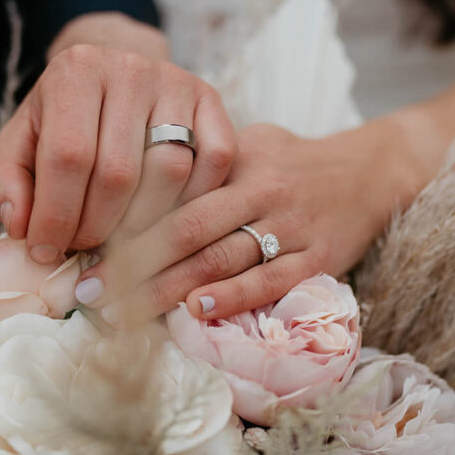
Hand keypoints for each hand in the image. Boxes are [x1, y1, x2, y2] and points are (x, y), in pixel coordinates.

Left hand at [0, 13, 235, 263]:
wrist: (111, 81)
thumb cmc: (61, 124)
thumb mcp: (18, 147)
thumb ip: (3, 186)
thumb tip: (22, 225)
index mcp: (75, 70)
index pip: (68, 156)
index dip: (56, 215)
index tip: (46, 250)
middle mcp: (130, 68)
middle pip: (119, 172)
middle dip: (97, 228)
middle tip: (83, 250)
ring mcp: (176, 82)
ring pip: (169, 172)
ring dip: (143, 225)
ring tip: (118, 243)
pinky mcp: (210, 100)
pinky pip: (214, 162)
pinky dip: (191, 202)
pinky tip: (162, 219)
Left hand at [74, 116, 430, 324]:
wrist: (370, 172)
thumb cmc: (295, 160)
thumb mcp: (250, 142)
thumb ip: (201, 164)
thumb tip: (135, 184)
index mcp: (236, 159)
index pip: (173, 190)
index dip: (125, 222)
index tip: (84, 248)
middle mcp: (261, 189)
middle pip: (188, 229)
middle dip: (132, 264)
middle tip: (89, 293)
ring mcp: (290, 225)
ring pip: (222, 258)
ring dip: (169, 289)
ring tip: (124, 312)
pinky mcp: (316, 257)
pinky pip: (270, 280)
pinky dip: (234, 296)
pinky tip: (198, 309)